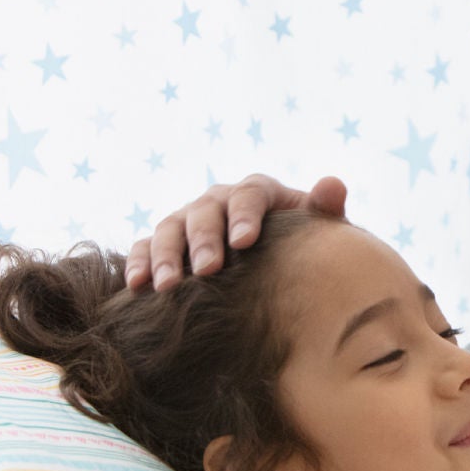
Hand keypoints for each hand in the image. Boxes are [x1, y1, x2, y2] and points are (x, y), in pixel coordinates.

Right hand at [125, 175, 347, 290]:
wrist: (280, 269)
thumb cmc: (303, 249)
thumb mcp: (318, 232)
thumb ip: (324, 210)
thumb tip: (333, 184)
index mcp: (257, 192)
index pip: (249, 194)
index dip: (245, 215)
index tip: (245, 242)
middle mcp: (218, 201)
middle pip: (205, 212)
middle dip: (204, 240)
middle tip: (209, 270)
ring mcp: (188, 221)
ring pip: (169, 229)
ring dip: (166, 256)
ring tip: (168, 286)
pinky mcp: (166, 244)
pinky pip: (144, 247)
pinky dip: (138, 263)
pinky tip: (136, 286)